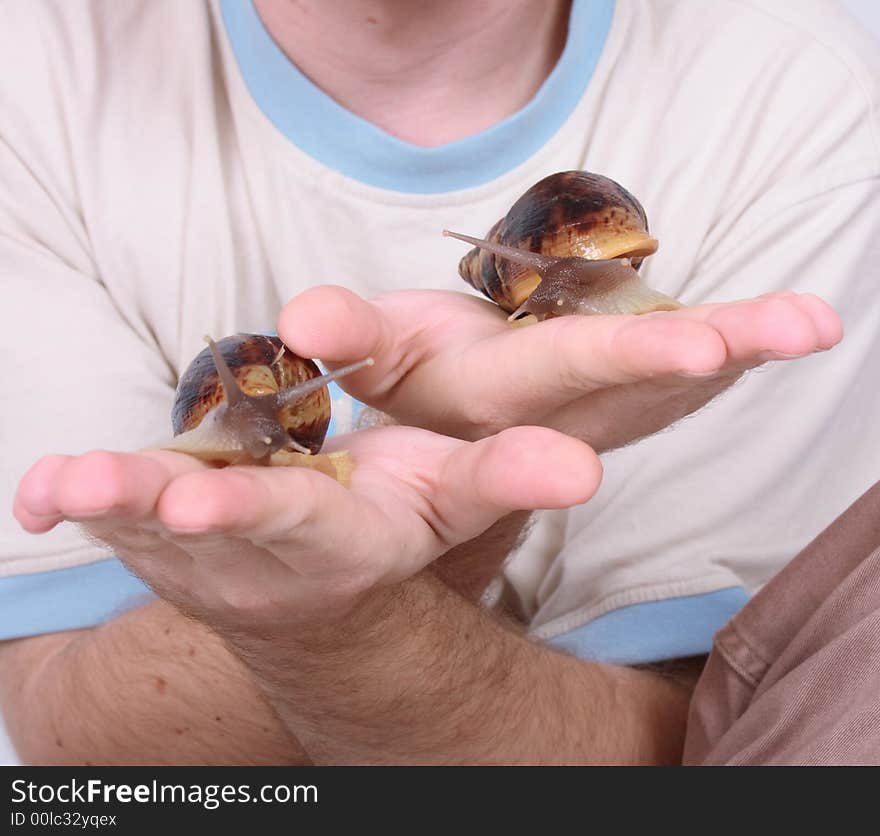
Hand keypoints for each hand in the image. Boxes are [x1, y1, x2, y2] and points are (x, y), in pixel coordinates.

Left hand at [13, 426, 599, 631]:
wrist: (328, 585)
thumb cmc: (390, 522)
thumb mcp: (450, 499)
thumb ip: (510, 478)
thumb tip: (585, 468)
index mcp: (340, 539)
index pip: (299, 522)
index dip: (255, 509)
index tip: (199, 500)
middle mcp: (266, 556)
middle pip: (210, 528)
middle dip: (154, 509)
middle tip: (91, 489)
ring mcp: (208, 555)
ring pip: (145, 529)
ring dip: (101, 504)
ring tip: (54, 485)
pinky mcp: (167, 543)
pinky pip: (115, 526)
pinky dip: (72, 505)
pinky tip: (35, 492)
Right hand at [277, 288, 841, 450]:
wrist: (424, 460)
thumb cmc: (399, 391)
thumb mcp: (365, 358)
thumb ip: (344, 337)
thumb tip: (303, 322)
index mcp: (491, 395)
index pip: (560, 372)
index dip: (625, 356)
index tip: (702, 348)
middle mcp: (552, 411)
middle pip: (639, 378)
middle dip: (711, 351)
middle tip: (798, 327)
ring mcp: (592, 409)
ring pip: (677, 382)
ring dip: (745, 348)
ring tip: (812, 323)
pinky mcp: (615, 399)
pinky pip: (679, 379)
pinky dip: (729, 352)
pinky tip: (782, 330)